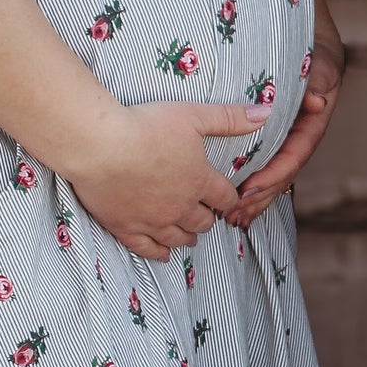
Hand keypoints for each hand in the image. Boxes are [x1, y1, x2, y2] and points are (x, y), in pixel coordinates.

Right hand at [64, 96, 250, 260]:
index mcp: (199, 180)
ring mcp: (153, 221)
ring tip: (191, 237)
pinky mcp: (126, 228)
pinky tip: (165, 254)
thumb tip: (266, 112)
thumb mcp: (192, 115)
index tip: (225, 197)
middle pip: (203, 221)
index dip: (227, 198)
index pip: (224, 197)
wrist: (100, 145)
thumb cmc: (145, 125)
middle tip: (206, 216)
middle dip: (207, 219)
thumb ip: (230, 118)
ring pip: (179, 237)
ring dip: (188, 237)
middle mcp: (180, 206)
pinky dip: (159, 253)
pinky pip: (147, 248)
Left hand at [227, 8, 346, 227]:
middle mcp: (298, 130)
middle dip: (259, 196)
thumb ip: (320, 78)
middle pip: (280, 172)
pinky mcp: (266, 129)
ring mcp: (283, 132)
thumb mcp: (321, 58)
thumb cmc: (312, 41)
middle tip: (235, 216)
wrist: (303, 26)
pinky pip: (257, 157)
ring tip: (231, 218)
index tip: (250, 189)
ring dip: (251, 195)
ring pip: (269, 170)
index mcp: (314, 120)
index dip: (274, 175)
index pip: (294, 154)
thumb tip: (316, 101)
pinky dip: (245, 176)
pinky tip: (227, 194)